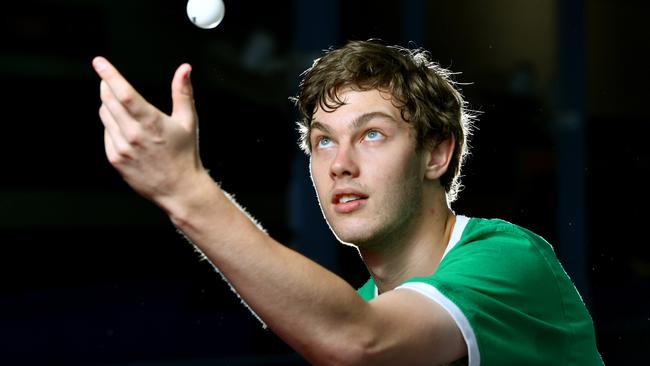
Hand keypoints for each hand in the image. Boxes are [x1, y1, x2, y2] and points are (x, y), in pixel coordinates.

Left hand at [93, 56, 204, 204]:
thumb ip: (183, 92)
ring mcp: (122, 148)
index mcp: (152, 122)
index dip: (110, 75)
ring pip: (105, 115)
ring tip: (124, 109)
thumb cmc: (185, 154)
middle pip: (109, 101)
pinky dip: (112, 125)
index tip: (99, 62)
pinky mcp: (115, 158)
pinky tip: (127, 130)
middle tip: (109, 81)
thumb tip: (184, 68)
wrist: (179, 188)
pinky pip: (106, 133)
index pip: (124, 93)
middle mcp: (134, 134)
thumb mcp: (188, 121)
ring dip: (109, 105)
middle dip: (107, 86)